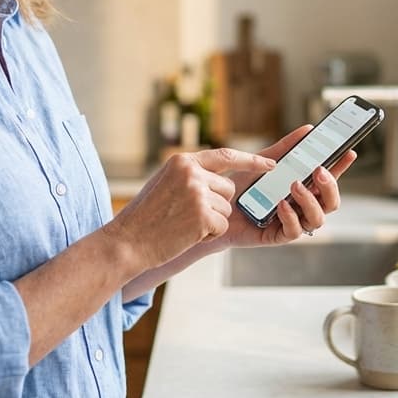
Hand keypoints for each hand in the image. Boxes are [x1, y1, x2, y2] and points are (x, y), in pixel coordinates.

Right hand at [107, 149, 270, 269]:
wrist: (127, 241)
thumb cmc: (145, 217)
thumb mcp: (164, 183)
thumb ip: (190, 175)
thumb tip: (219, 178)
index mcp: (182, 161)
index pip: (225, 155)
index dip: (250, 161)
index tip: (270, 164)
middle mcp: (191, 172)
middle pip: (228, 189)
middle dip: (216, 204)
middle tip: (186, 215)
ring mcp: (198, 193)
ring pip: (226, 209)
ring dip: (210, 220)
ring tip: (182, 224)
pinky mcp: (203, 216)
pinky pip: (221, 226)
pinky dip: (207, 233)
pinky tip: (186, 234)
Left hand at [213, 125, 356, 249]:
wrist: (215, 207)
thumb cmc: (242, 186)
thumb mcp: (263, 162)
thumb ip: (285, 148)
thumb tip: (307, 129)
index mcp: (303, 188)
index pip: (328, 179)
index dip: (341, 167)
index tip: (349, 152)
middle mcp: (302, 207)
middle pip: (331, 202)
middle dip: (330, 186)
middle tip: (318, 171)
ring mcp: (292, 222)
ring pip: (318, 219)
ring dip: (310, 201)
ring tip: (295, 186)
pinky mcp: (277, 236)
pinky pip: (294, 231)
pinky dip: (291, 216)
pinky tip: (281, 204)